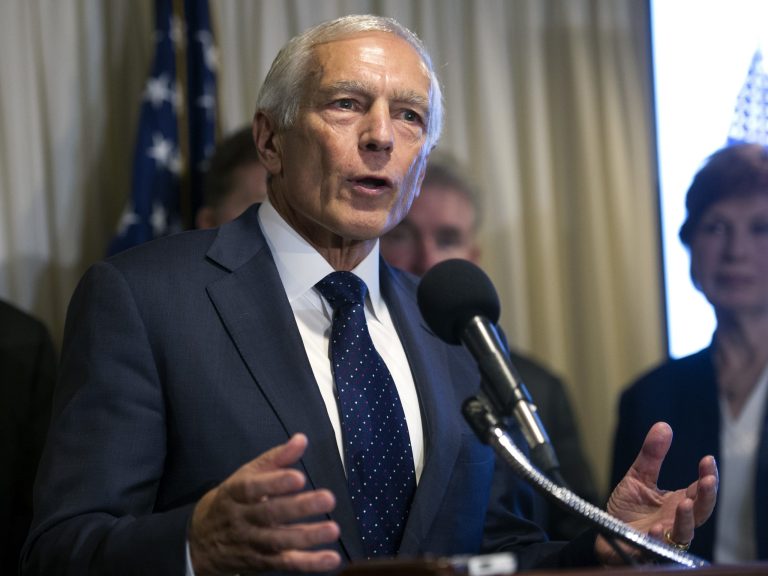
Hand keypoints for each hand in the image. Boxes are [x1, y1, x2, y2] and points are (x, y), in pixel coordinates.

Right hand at [189, 434, 341, 574]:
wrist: (200, 541)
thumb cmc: (232, 500)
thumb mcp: (247, 475)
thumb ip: (276, 458)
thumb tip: (302, 439)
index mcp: (236, 492)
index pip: (253, 488)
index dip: (275, 483)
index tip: (299, 477)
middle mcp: (243, 518)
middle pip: (270, 514)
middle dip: (299, 507)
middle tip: (328, 498)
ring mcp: (252, 542)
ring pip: (279, 540)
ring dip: (308, 537)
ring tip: (333, 529)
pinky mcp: (262, 562)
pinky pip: (286, 563)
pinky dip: (309, 563)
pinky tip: (331, 559)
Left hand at [596, 422, 717, 563]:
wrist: (606, 532)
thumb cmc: (628, 508)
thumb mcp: (637, 477)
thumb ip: (651, 456)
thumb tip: (663, 426)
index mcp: (678, 503)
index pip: (700, 490)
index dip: (707, 476)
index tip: (707, 459)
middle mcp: (677, 522)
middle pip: (701, 512)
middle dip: (706, 497)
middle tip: (707, 481)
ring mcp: (665, 538)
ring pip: (683, 533)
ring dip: (686, 520)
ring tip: (684, 504)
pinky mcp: (648, 550)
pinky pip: (657, 548)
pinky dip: (659, 539)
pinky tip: (657, 529)